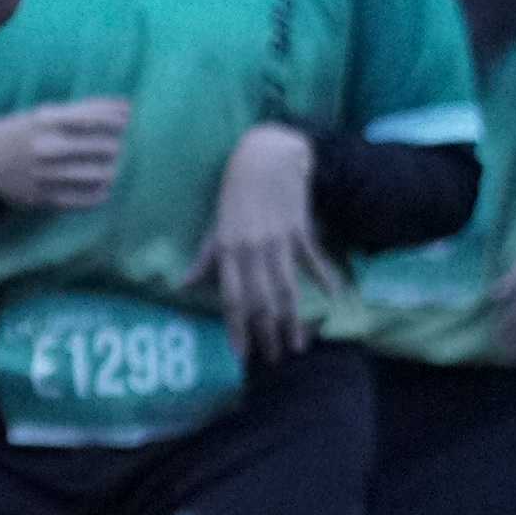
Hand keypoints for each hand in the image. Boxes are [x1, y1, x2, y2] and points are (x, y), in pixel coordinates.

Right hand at [0, 99, 130, 210]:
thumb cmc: (17, 131)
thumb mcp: (42, 113)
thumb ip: (80, 111)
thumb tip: (125, 108)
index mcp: (47, 120)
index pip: (96, 117)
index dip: (118, 118)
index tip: (128, 118)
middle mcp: (48, 145)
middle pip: (103, 147)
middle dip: (117, 145)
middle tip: (118, 146)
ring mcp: (46, 173)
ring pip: (97, 174)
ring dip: (111, 170)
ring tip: (112, 167)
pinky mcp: (43, 196)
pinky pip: (82, 199)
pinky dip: (98, 195)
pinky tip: (102, 189)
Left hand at [184, 123, 336, 361]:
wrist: (265, 155)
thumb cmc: (235, 192)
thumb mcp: (215, 225)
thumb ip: (204, 258)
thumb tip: (183, 286)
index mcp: (228, 249)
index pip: (232, 297)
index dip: (237, 328)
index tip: (241, 354)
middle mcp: (252, 248)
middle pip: (261, 300)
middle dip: (267, 333)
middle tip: (273, 359)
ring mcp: (278, 239)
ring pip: (287, 288)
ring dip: (292, 319)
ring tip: (297, 344)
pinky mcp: (300, 229)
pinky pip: (312, 260)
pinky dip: (323, 278)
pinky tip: (331, 298)